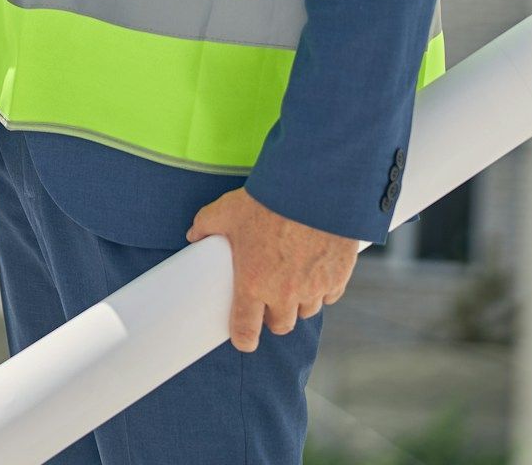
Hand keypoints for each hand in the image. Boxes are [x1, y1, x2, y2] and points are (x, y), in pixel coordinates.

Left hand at [186, 188, 357, 352]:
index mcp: (253, 282)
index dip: (243, 339)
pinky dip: (322, 290)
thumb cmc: (266, 201)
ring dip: (298, 304)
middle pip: (280, 325)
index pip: (246, 328)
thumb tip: (193, 235)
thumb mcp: (226, 210)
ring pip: (306, 311)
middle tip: (267, 303)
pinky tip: (314, 275)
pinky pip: (329, 295)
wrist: (314, 190)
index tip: (243, 340)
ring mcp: (313, 287)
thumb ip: (205, 225)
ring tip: (291, 285)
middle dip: (273, 319)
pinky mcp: (338, 277)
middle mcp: (284, 293)